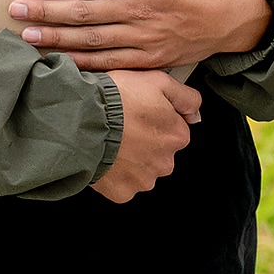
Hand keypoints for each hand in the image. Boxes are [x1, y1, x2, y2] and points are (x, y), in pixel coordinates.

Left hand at [11, 0, 270, 69]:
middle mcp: (142, 11)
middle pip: (84, 13)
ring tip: (28, 35)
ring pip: (92, 41)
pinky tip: (62, 60)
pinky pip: (111, 63)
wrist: (239, 15)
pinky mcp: (152, 59)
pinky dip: (84, 63)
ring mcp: (146, 38)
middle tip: (15, 10)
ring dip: (57, 38)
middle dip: (46, 11)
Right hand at [91, 68, 200, 202]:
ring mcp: (144, 179)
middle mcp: (165, 161)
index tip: (141, 113)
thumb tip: (195, 113)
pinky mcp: (122, 192)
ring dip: (131, 158)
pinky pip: (123, 183)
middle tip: (125, 126)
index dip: (157, 118)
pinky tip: (107, 156)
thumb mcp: (158, 81)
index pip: (175, 129)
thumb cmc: (115, 100)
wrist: (78, 123)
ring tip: (113, 140)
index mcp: (177, 136)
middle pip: (160, 151)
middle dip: (145, 141)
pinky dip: (115, 173)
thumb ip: (186, 98)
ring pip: (142, 169)